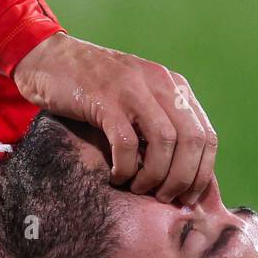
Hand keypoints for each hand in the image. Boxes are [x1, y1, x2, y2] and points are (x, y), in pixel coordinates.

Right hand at [12, 33, 217, 204]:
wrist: (50, 59)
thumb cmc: (93, 88)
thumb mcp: (137, 97)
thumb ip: (160, 122)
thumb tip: (182, 175)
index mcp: (174, 86)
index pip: (207, 135)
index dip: (203, 172)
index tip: (189, 197)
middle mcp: (160, 84)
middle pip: (192, 140)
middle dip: (183, 178)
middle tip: (165, 197)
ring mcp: (132, 90)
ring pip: (165, 142)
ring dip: (155, 175)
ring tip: (139, 189)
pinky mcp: (104, 99)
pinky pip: (127, 143)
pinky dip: (125, 168)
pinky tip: (116, 177)